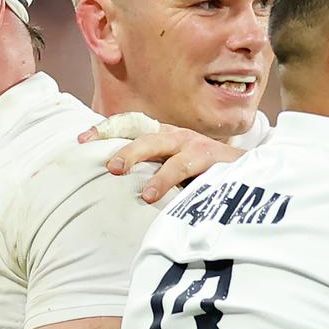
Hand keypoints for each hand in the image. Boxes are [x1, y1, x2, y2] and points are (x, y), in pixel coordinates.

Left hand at [79, 114, 243, 203]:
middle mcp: (177, 137)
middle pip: (147, 139)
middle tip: (112, 168)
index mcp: (160, 134)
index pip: (129, 126)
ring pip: (175, 161)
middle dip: (129, 152)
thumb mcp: (166, 164)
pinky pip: (201, 178)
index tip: (82, 139)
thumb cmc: (197, 170)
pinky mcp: (217, 162)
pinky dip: (190, 190)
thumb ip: (144, 166)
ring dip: (160, 178)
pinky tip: (180, 202)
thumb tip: (107, 175)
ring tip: (147, 196)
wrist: (246, 169)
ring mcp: (197, 148)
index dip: (106, 129)